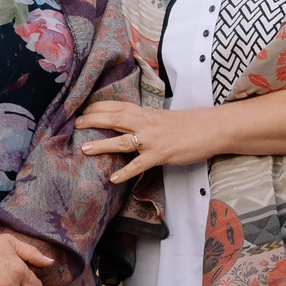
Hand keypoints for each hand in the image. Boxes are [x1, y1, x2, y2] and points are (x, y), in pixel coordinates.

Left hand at [77, 98, 218, 183]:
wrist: (211, 129)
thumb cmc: (187, 124)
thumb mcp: (161, 118)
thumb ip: (143, 120)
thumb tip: (127, 124)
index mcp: (145, 112)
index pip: (117, 106)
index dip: (98, 107)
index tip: (83, 109)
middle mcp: (145, 123)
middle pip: (113, 118)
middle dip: (92, 120)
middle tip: (74, 124)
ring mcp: (152, 139)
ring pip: (121, 141)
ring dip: (101, 145)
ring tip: (83, 149)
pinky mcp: (160, 155)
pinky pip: (139, 165)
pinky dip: (125, 172)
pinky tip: (113, 179)